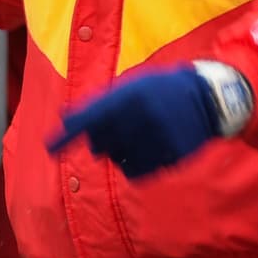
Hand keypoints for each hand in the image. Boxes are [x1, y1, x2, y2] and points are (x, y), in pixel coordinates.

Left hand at [48, 63, 252, 178]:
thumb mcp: (132, 85)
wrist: (207, 99)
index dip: (67, 135)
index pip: (90, 119)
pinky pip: (135, 172)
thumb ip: (100, 102)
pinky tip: (145, 149)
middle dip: (100, 140)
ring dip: (117, 152)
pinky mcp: (170, 158)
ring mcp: (157, 140)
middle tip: (116, 129)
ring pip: (116, 159)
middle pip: (100, 143)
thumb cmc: (161, 89)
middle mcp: (142, 118)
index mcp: (131, 96)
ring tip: (136, 136)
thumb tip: (64, 118)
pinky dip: (133, 165)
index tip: (49, 147)